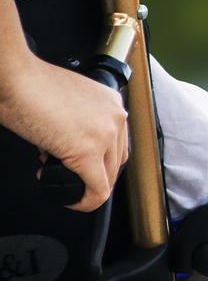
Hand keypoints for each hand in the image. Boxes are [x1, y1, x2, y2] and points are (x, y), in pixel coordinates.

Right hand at [0, 56, 128, 211]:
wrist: (16, 79)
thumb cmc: (30, 86)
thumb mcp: (67, 102)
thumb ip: (77, 121)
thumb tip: (67, 144)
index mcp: (111, 102)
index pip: (117, 141)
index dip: (97, 157)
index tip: (76, 162)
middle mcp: (115, 116)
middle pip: (115, 160)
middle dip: (93, 173)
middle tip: (70, 175)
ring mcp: (105, 134)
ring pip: (107, 177)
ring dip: (87, 186)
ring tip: (62, 181)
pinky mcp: (88, 152)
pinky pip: (97, 190)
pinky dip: (85, 201)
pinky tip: (72, 201)